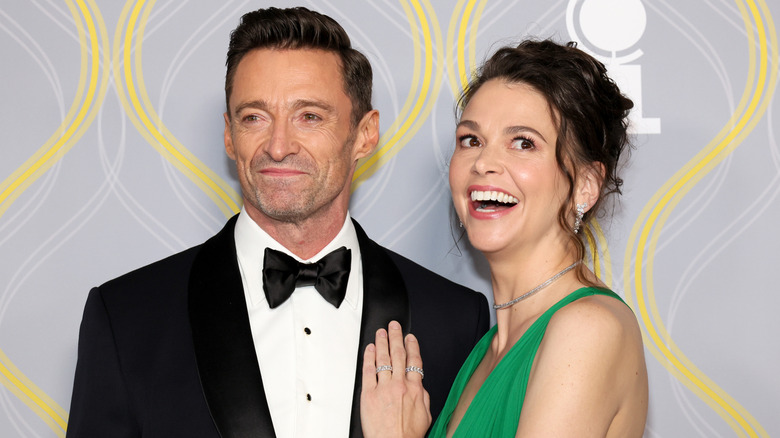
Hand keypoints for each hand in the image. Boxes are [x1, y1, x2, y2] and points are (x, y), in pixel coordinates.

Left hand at [360, 321, 430, 437]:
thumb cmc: (408, 435)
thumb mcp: (426, 414)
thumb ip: (422, 396)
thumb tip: (419, 385)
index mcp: (415, 389)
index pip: (414, 361)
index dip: (412, 346)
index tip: (410, 338)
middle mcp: (399, 385)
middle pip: (398, 355)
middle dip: (396, 337)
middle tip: (394, 326)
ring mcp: (383, 388)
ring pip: (383, 359)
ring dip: (382, 342)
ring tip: (381, 332)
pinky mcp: (369, 394)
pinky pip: (368, 371)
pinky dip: (369, 357)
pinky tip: (369, 349)